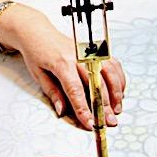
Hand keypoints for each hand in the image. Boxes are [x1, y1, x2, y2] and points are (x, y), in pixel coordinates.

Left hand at [0, 4, 125, 129]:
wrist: (38, 32)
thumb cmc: (37, 52)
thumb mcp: (38, 75)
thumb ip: (53, 93)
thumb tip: (62, 111)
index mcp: (61, 63)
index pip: (75, 90)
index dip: (84, 109)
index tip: (90, 123)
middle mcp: (78, 56)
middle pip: (96, 84)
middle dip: (104, 106)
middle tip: (109, 121)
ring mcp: (89, 51)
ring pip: (110, 73)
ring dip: (116, 93)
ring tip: (117, 109)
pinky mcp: (95, 49)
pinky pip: (113, 64)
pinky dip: (119, 79)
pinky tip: (119, 92)